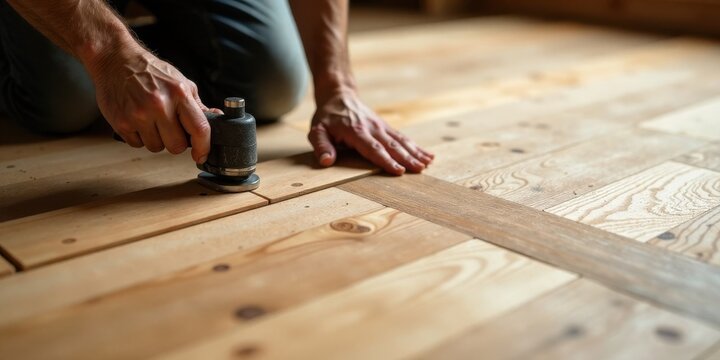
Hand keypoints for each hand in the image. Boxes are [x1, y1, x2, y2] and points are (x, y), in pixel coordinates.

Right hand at [90, 44, 211, 162]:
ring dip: (156, 139)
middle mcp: (159, 104)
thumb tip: (216, 118)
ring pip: (156, 147)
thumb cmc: (150, 71)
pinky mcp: (121, 122)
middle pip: (177, 146)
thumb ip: (197, 105)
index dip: (204, 147)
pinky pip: (137, 144)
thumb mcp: (180, 82)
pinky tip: (137, 119)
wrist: (115, 60)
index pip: (199, 129)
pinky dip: (139, 137)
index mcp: (179, 93)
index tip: (202, 155)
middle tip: (168, 127)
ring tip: (150, 119)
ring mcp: (139, 114)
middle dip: (175, 141)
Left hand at [308, 90, 433, 174]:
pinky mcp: (386, 127)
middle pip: (391, 145)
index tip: (399, 170)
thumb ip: (321, 145)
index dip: (386, 160)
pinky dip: (415, 146)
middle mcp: (372, 129)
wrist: (339, 95)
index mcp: (355, 132)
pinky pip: (402, 137)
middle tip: (420, 169)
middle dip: (407, 158)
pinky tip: (427, 155)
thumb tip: (326, 161)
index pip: (373, 149)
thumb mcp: (317, 130)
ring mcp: (381, 127)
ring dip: (415, 152)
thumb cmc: (327, 117)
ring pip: (400, 141)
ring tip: (428, 163)